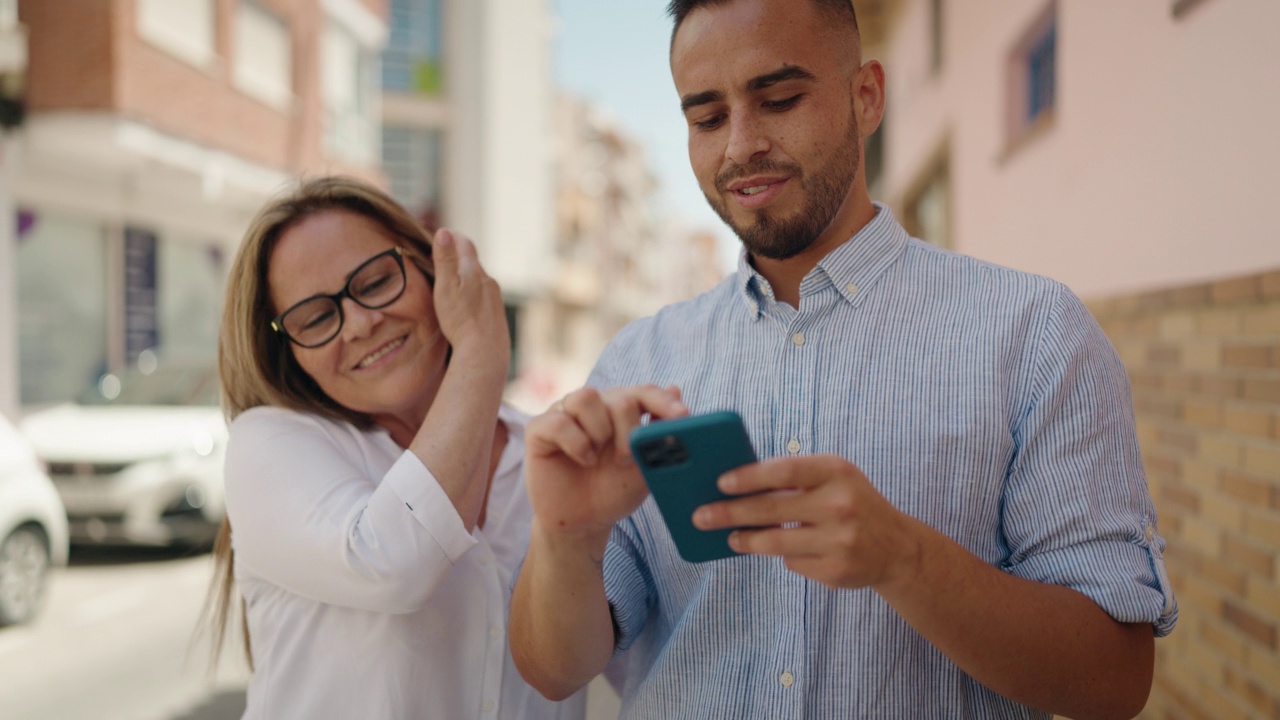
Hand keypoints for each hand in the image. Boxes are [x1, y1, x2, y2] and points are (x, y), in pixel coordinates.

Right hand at [429, 228, 509, 369]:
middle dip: (457, 257)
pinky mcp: (496, 314)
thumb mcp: (446, 286)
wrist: (484, 351)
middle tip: (441, 259)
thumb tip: (444, 232)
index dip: (451, 237)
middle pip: (472, 261)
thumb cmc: (461, 319)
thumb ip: (445, 259)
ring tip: (451, 283)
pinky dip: (473, 294)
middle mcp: (489, 281)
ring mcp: (495, 298)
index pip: (464, 243)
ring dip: (466, 277)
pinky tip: (465, 306)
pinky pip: (484, 297)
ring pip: (479, 280)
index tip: (439, 237)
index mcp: (475, 270)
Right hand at [525, 385, 687, 547]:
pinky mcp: (540, 429)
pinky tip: (583, 460)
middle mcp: (594, 406)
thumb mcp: (645, 468)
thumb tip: (675, 388)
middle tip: (626, 460)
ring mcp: (566, 414)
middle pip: (618, 397)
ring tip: (598, 457)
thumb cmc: (614, 492)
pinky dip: (576, 443)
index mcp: (621, 410)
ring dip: (600, 431)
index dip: (663, 401)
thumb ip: (659, 434)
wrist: (583, 523)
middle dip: (628, 431)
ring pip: (586, 397)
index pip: (644, 391)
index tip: (682, 416)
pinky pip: (559, 421)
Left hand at [692, 455, 922, 589]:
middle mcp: (840, 505)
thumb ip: (794, 477)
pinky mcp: (836, 570)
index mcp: (836, 471)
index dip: (748, 477)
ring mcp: (840, 540)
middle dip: (730, 513)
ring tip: (730, 538)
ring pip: (775, 542)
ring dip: (745, 541)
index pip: (783, 471)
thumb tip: (735, 485)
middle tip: (701, 516)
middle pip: (771, 509)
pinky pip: (792, 562)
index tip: (720, 482)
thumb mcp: (833, 478)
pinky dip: (785, 555)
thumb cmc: (852, 502)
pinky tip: (788, 550)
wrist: (896, 547)